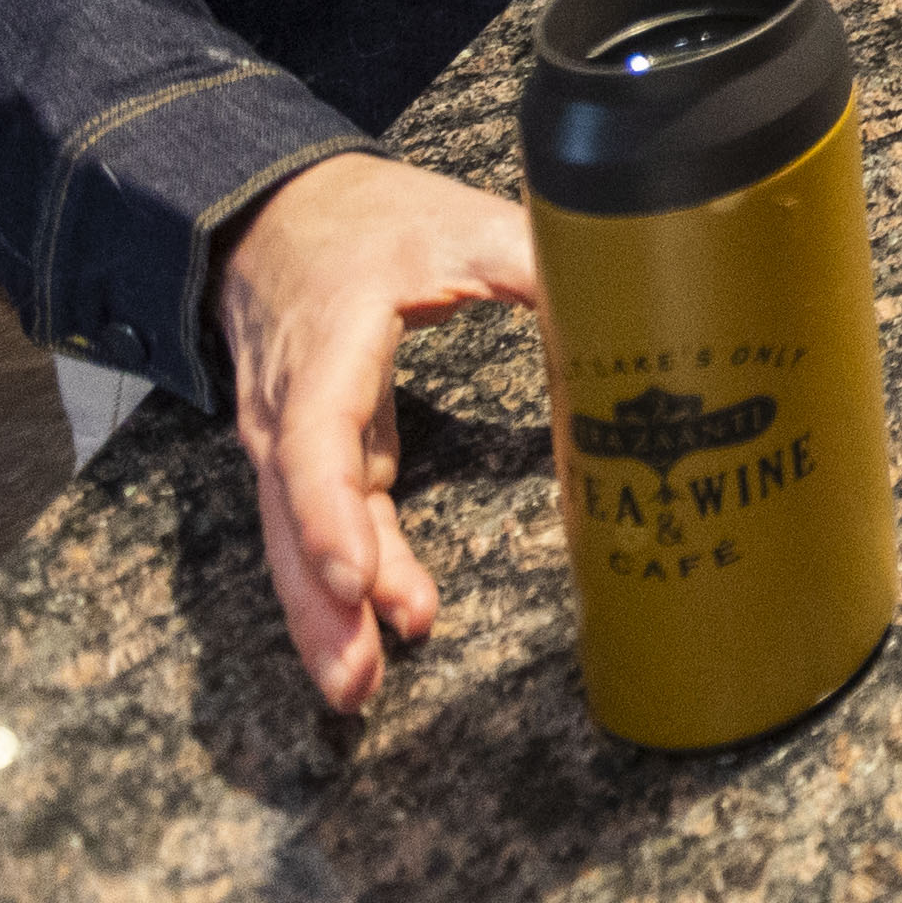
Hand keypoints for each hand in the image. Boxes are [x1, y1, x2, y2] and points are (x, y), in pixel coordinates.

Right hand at [212, 151, 541, 712]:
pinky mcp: (311, 457)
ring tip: (359, 687)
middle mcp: (292, 406)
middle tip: (358, 677)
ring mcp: (291, 439)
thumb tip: (623, 290)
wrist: (277, 214)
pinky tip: (381, 630)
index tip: (357, 577)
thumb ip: (533, 257)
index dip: (330, 514)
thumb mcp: (457, 223)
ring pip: (294, 538)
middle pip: (293, 517)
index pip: (316, 439)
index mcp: (328, 343)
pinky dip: (346, 584)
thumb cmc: (371, 222)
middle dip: (321, 604)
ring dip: (324, 616)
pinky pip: (320, 528)